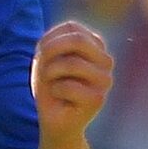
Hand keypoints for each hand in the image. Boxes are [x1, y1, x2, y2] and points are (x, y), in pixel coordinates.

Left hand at [33, 20, 114, 137]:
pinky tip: (61, 100)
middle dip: (51, 51)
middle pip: (77, 40)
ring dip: (51, 74)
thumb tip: (61, 41)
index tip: (41, 56)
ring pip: (72, 63)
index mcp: (96, 46)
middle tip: (42, 68)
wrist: (55, 121)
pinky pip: (69, 86)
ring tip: (53, 85)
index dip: (49, 40)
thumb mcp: (47, 60)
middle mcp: (105, 60)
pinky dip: (55, 91)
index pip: (72, 28)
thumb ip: (53, 43)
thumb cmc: (51, 87)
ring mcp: (105, 80)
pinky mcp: (98, 99)